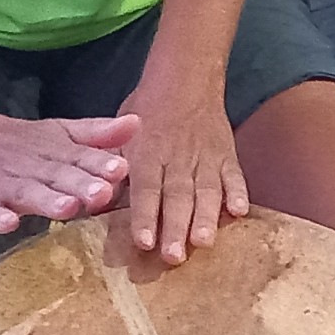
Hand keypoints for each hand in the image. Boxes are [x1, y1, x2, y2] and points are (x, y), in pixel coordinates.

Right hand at [0, 108, 138, 238]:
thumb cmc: (18, 143)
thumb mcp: (58, 133)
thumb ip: (97, 134)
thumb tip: (138, 122)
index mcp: (54, 152)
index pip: (80, 158)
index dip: (100, 164)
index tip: (121, 169)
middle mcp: (32, 169)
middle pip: (58, 177)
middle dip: (80, 185)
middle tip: (102, 192)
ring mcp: (4, 187)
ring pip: (28, 194)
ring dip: (47, 200)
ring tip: (67, 207)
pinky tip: (8, 224)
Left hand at [121, 67, 246, 263]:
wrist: (186, 76)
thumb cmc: (147, 110)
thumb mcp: (121, 132)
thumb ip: (113, 167)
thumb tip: (95, 200)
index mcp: (148, 153)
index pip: (146, 189)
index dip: (145, 216)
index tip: (144, 242)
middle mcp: (177, 157)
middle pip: (177, 196)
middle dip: (175, 227)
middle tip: (173, 257)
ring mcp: (205, 156)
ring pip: (206, 190)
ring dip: (205, 217)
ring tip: (204, 242)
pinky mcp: (226, 154)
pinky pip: (234, 175)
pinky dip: (238, 193)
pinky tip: (239, 213)